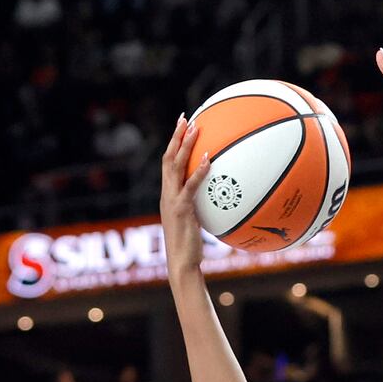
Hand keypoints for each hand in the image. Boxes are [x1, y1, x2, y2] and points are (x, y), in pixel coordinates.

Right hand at [160, 114, 208, 272]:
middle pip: (168, 158)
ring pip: (175, 166)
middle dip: (176, 136)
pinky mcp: (181, 209)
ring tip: (195, 128)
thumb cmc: (190, 246)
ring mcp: (171, 200)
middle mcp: (166, 194)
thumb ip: (199, 208)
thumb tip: (216, 200)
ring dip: (184, 145)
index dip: (173, 144)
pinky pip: (190, 186)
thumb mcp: (195, 222)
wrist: (182, 264)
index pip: (168, 164)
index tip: (181, 127)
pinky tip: (208, 158)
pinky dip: (198, 171)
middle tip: (184, 117)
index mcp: (168, 195)